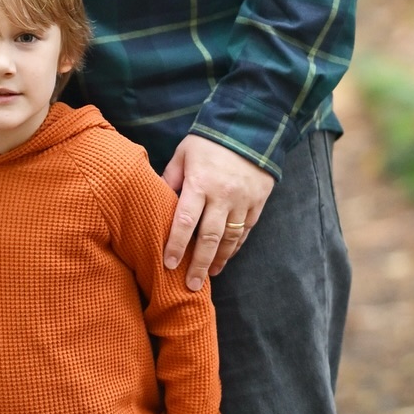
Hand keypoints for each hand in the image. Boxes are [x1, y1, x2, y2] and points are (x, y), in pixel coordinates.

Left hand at [162, 135, 275, 290]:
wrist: (251, 127)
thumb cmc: (209, 141)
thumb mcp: (183, 154)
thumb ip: (170, 178)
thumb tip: (156, 201)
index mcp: (200, 184)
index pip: (185, 221)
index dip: (176, 245)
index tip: (168, 264)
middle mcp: (223, 196)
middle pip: (209, 238)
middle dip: (199, 264)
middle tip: (190, 285)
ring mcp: (243, 201)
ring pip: (230, 239)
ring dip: (219, 260)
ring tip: (208, 276)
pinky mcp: (258, 203)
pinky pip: (246, 231)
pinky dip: (236, 247)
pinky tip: (226, 257)